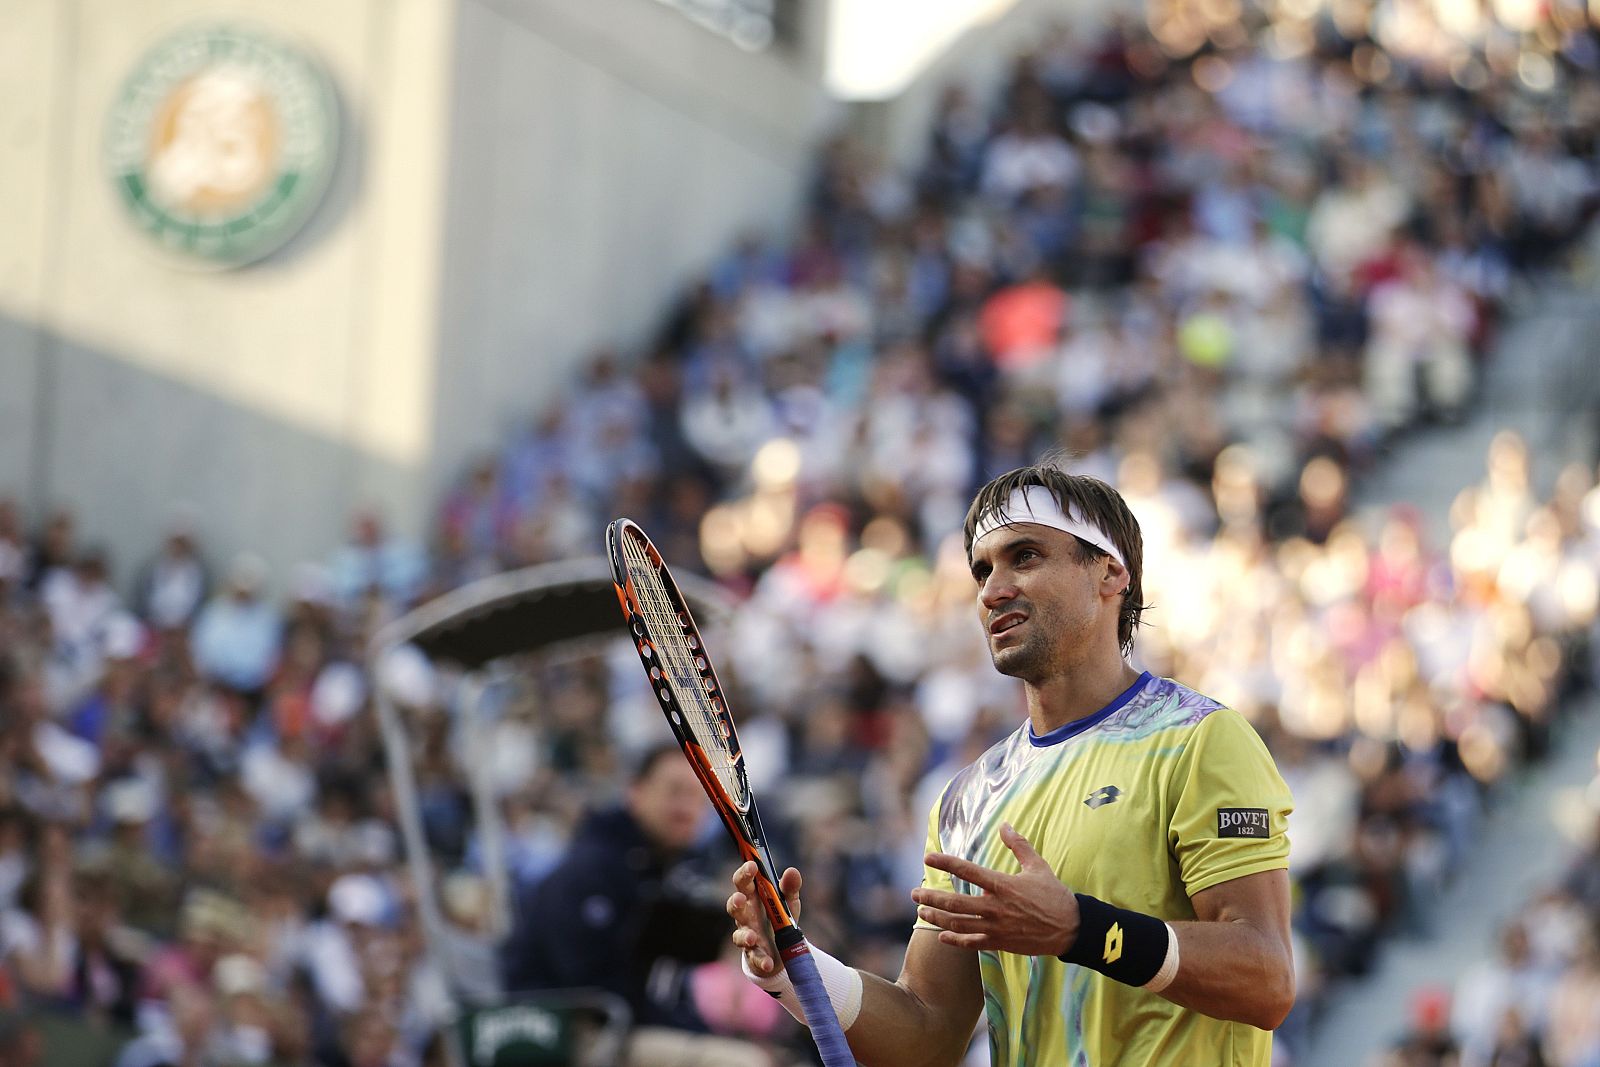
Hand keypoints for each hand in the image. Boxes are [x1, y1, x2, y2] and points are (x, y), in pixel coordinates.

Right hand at [726, 860, 801, 978]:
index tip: (752, 865)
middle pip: (734, 906)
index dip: (745, 873)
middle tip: (740, 898)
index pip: (743, 882)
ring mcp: (748, 936)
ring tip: (752, 937)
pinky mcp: (754, 956)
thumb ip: (790, 887)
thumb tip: (792, 871)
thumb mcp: (789, 902)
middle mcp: (746, 916)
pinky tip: (768, 962)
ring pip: (739, 935)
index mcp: (753, 898)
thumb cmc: (781, 919)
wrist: (784, 950)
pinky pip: (754, 958)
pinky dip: (760, 960)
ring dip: (744, 936)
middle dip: (735, 902)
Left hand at [912, 823, 1079, 955]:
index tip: (928, 857)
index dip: (946, 862)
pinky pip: (972, 943)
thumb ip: (1019, 845)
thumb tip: (1005, 825)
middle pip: (955, 902)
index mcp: (1003, 884)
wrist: (1071, 928)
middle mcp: (996, 906)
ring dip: (937, 918)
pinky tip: (941, 936)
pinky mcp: (1000, 943)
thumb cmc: (1054, 895)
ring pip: (959, 923)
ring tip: (922, 911)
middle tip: (914, 893)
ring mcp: (996, 927)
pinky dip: (954, 940)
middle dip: (931, 897)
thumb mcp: (1038, 866)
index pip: (968, 870)